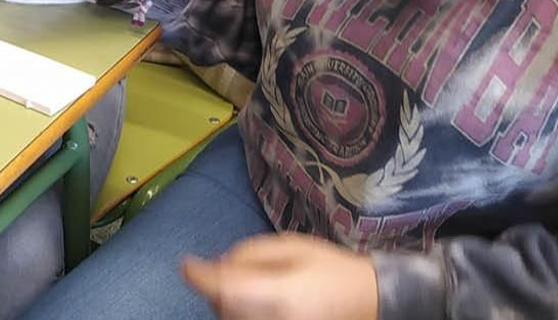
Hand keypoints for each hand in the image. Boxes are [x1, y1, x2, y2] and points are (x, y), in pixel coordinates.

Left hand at [182, 234, 378, 319]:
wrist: (371, 301)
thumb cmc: (332, 269)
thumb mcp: (292, 246)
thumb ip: (251, 253)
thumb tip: (220, 264)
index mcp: (277, 294)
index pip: (223, 287)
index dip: (198, 276)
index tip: (186, 265)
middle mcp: (271, 319)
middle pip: (222, 305)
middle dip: (215, 286)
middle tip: (223, 269)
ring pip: (229, 317)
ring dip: (226, 301)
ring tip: (247, 285)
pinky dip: (238, 312)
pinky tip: (253, 301)